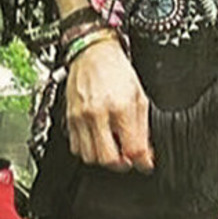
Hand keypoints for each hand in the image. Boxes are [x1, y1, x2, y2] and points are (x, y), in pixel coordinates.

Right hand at [65, 37, 153, 171]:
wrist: (93, 54)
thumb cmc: (118, 72)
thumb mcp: (140, 97)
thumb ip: (142, 128)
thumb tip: (145, 154)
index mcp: (120, 108)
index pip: (132, 149)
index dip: (142, 162)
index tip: (145, 164)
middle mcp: (98, 114)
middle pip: (107, 159)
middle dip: (121, 164)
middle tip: (128, 158)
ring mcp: (80, 117)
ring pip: (90, 156)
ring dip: (104, 158)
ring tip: (114, 149)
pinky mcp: (69, 118)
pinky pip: (76, 147)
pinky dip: (88, 150)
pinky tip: (99, 141)